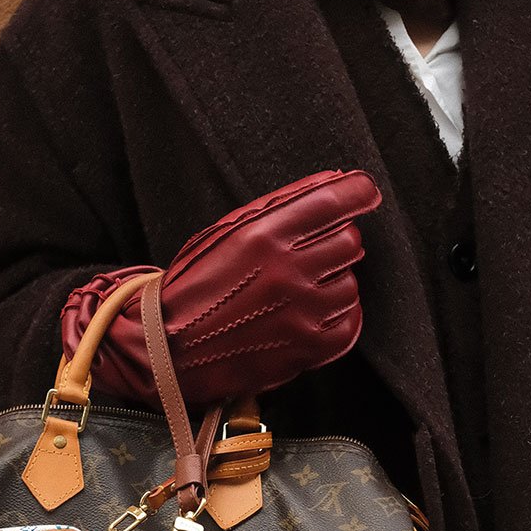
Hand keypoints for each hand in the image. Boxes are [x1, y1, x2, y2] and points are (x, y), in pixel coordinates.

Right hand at [60, 170, 382, 407]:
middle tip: (305, 254)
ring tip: (294, 292)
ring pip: (350, 282)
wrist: (166, 350)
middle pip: (350, 240)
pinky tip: (307, 314)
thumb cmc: (194, 288)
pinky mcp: (308, 348)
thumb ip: (278, 205)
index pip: (337, 200)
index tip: (363, 193)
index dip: (359, 191)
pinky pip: (350, 323)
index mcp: (263, 236)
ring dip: (330, 282)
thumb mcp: (223, 233)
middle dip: (334, 241)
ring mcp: (302, 313)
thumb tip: (336, 180)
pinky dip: (336, 316)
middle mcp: (287, 272)